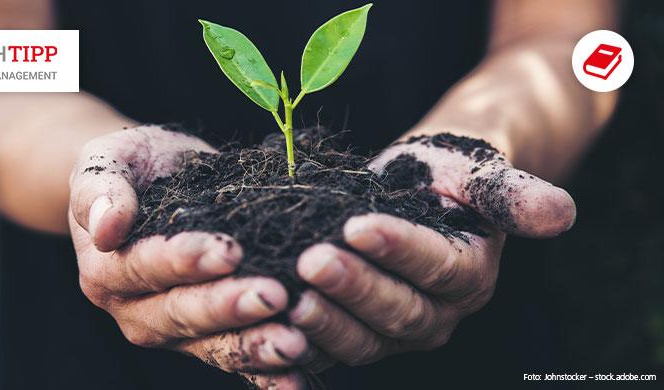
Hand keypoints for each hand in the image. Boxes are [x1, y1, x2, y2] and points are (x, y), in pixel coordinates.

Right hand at [68, 126, 311, 384]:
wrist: (152, 184)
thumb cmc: (133, 168)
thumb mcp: (108, 161)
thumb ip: (101, 189)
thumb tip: (106, 227)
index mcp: (108, 269)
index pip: (146, 267)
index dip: (185, 261)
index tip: (229, 250)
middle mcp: (138, 309)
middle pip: (183, 312)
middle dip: (229, 306)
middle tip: (273, 296)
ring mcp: (174, 330)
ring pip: (213, 344)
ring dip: (254, 346)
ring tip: (293, 344)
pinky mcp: (206, 339)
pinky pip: (234, 360)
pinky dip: (264, 374)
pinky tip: (296, 380)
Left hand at [289, 133, 575, 364]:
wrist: (417, 191)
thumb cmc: (448, 178)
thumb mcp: (480, 176)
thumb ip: (513, 195)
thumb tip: (562, 214)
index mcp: (469, 277)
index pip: (437, 268)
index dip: (399, 250)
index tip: (358, 226)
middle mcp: (435, 313)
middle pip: (397, 312)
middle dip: (353, 288)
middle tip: (311, 260)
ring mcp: (392, 328)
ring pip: (362, 339)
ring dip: (324, 321)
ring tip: (287, 294)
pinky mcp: (355, 331)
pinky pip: (330, 345)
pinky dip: (302, 339)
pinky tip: (271, 320)